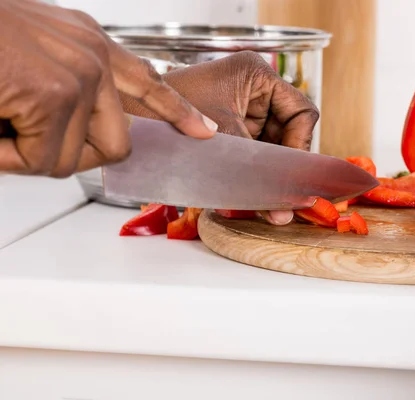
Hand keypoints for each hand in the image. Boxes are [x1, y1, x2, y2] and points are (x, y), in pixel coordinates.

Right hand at [0, 0, 217, 177]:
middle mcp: (91, 55)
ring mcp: (77, 75)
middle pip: (117, 143)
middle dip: (70, 155)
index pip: (147, 81)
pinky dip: (5, 157)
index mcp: (86, 42)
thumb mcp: (31, 52)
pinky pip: (40, 159)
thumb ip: (68, 87)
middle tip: (26, 140)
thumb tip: (84, 132)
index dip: (176, 111)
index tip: (203, 132)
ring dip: (26, 155)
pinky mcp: (54, 95)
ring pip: (71, 159)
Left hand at [121, 51, 319, 224]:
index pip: (302, 112)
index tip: (291, 175)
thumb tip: (284, 216)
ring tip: (260, 197)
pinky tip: (243, 190)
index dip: (301, 145)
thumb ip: (257, 175)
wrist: (127, 120)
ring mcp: (243, 108)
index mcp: (256, 74)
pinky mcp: (231, 125)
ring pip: (273, 147)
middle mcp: (254, 89)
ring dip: (267, 173)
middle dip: (282, 165)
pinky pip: (254, 152)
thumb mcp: (224, 143)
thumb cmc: (167, 117)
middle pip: (289, 132)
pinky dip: (251, 173)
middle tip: (280, 195)